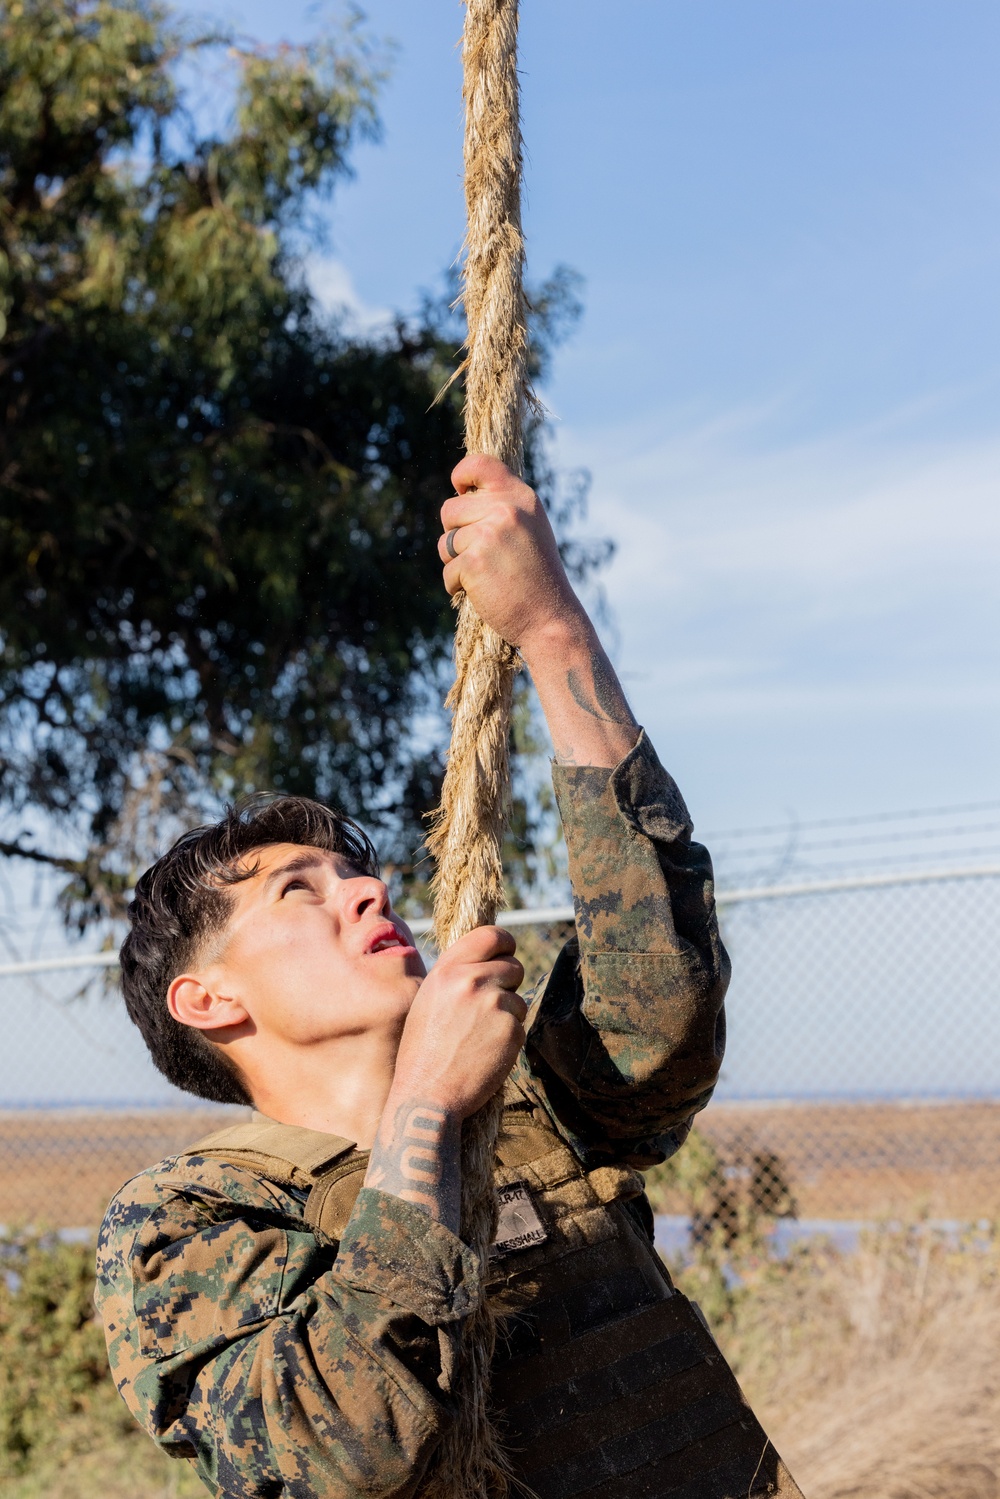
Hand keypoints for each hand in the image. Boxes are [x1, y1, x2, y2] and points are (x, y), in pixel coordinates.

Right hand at [388, 926, 525, 1119]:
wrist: (427, 1095)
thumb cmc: (423, 1050)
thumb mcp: (429, 999)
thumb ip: (456, 975)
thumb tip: (487, 959)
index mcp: (448, 969)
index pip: (491, 935)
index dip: (505, 943)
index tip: (507, 952)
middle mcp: (472, 980)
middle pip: (513, 966)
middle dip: (508, 983)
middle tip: (490, 1008)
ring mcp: (495, 1004)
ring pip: (518, 999)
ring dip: (507, 1015)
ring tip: (477, 1037)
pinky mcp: (512, 1030)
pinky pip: (519, 1026)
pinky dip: (508, 1038)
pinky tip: (484, 1052)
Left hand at [437, 454, 583, 651]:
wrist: (550, 618)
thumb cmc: (537, 578)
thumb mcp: (530, 530)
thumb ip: (503, 508)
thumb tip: (462, 495)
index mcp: (522, 498)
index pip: (479, 465)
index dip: (461, 475)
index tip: (460, 490)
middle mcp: (506, 510)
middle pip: (450, 510)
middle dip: (456, 535)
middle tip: (482, 558)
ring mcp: (489, 535)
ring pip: (445, 543)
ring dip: (456, 563)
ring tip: (486, 577)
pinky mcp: (474, 562)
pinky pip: (447, 570)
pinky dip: (457, 586)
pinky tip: (483, 593)